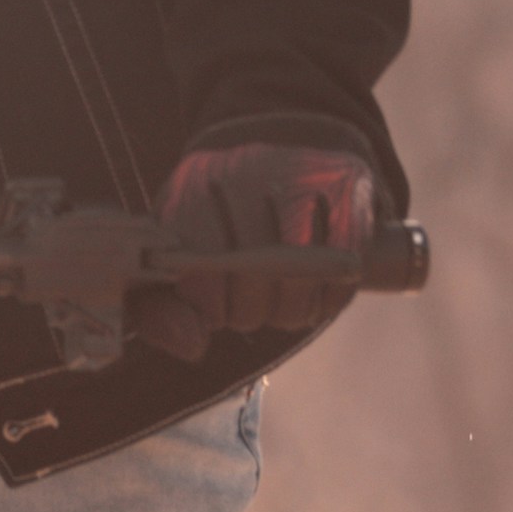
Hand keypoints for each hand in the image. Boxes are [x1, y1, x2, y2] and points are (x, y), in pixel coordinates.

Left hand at [128, 137, 376, 358]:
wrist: (274, 168)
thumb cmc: (213, 232)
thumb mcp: (175, 263)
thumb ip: (164, 310)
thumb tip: (193, 345)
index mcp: (193, 183)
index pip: (201, 264)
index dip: (212, 304)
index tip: (216, 311)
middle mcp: (247, 166)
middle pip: (254, 269)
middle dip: (251, 308)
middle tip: (250, 307)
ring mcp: (302, 170)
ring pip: (302, 270)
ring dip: (290, 307)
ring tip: (279, 303)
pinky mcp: (348, 183)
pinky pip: (345, 263)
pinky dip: (330, 295)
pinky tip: (313, 295)